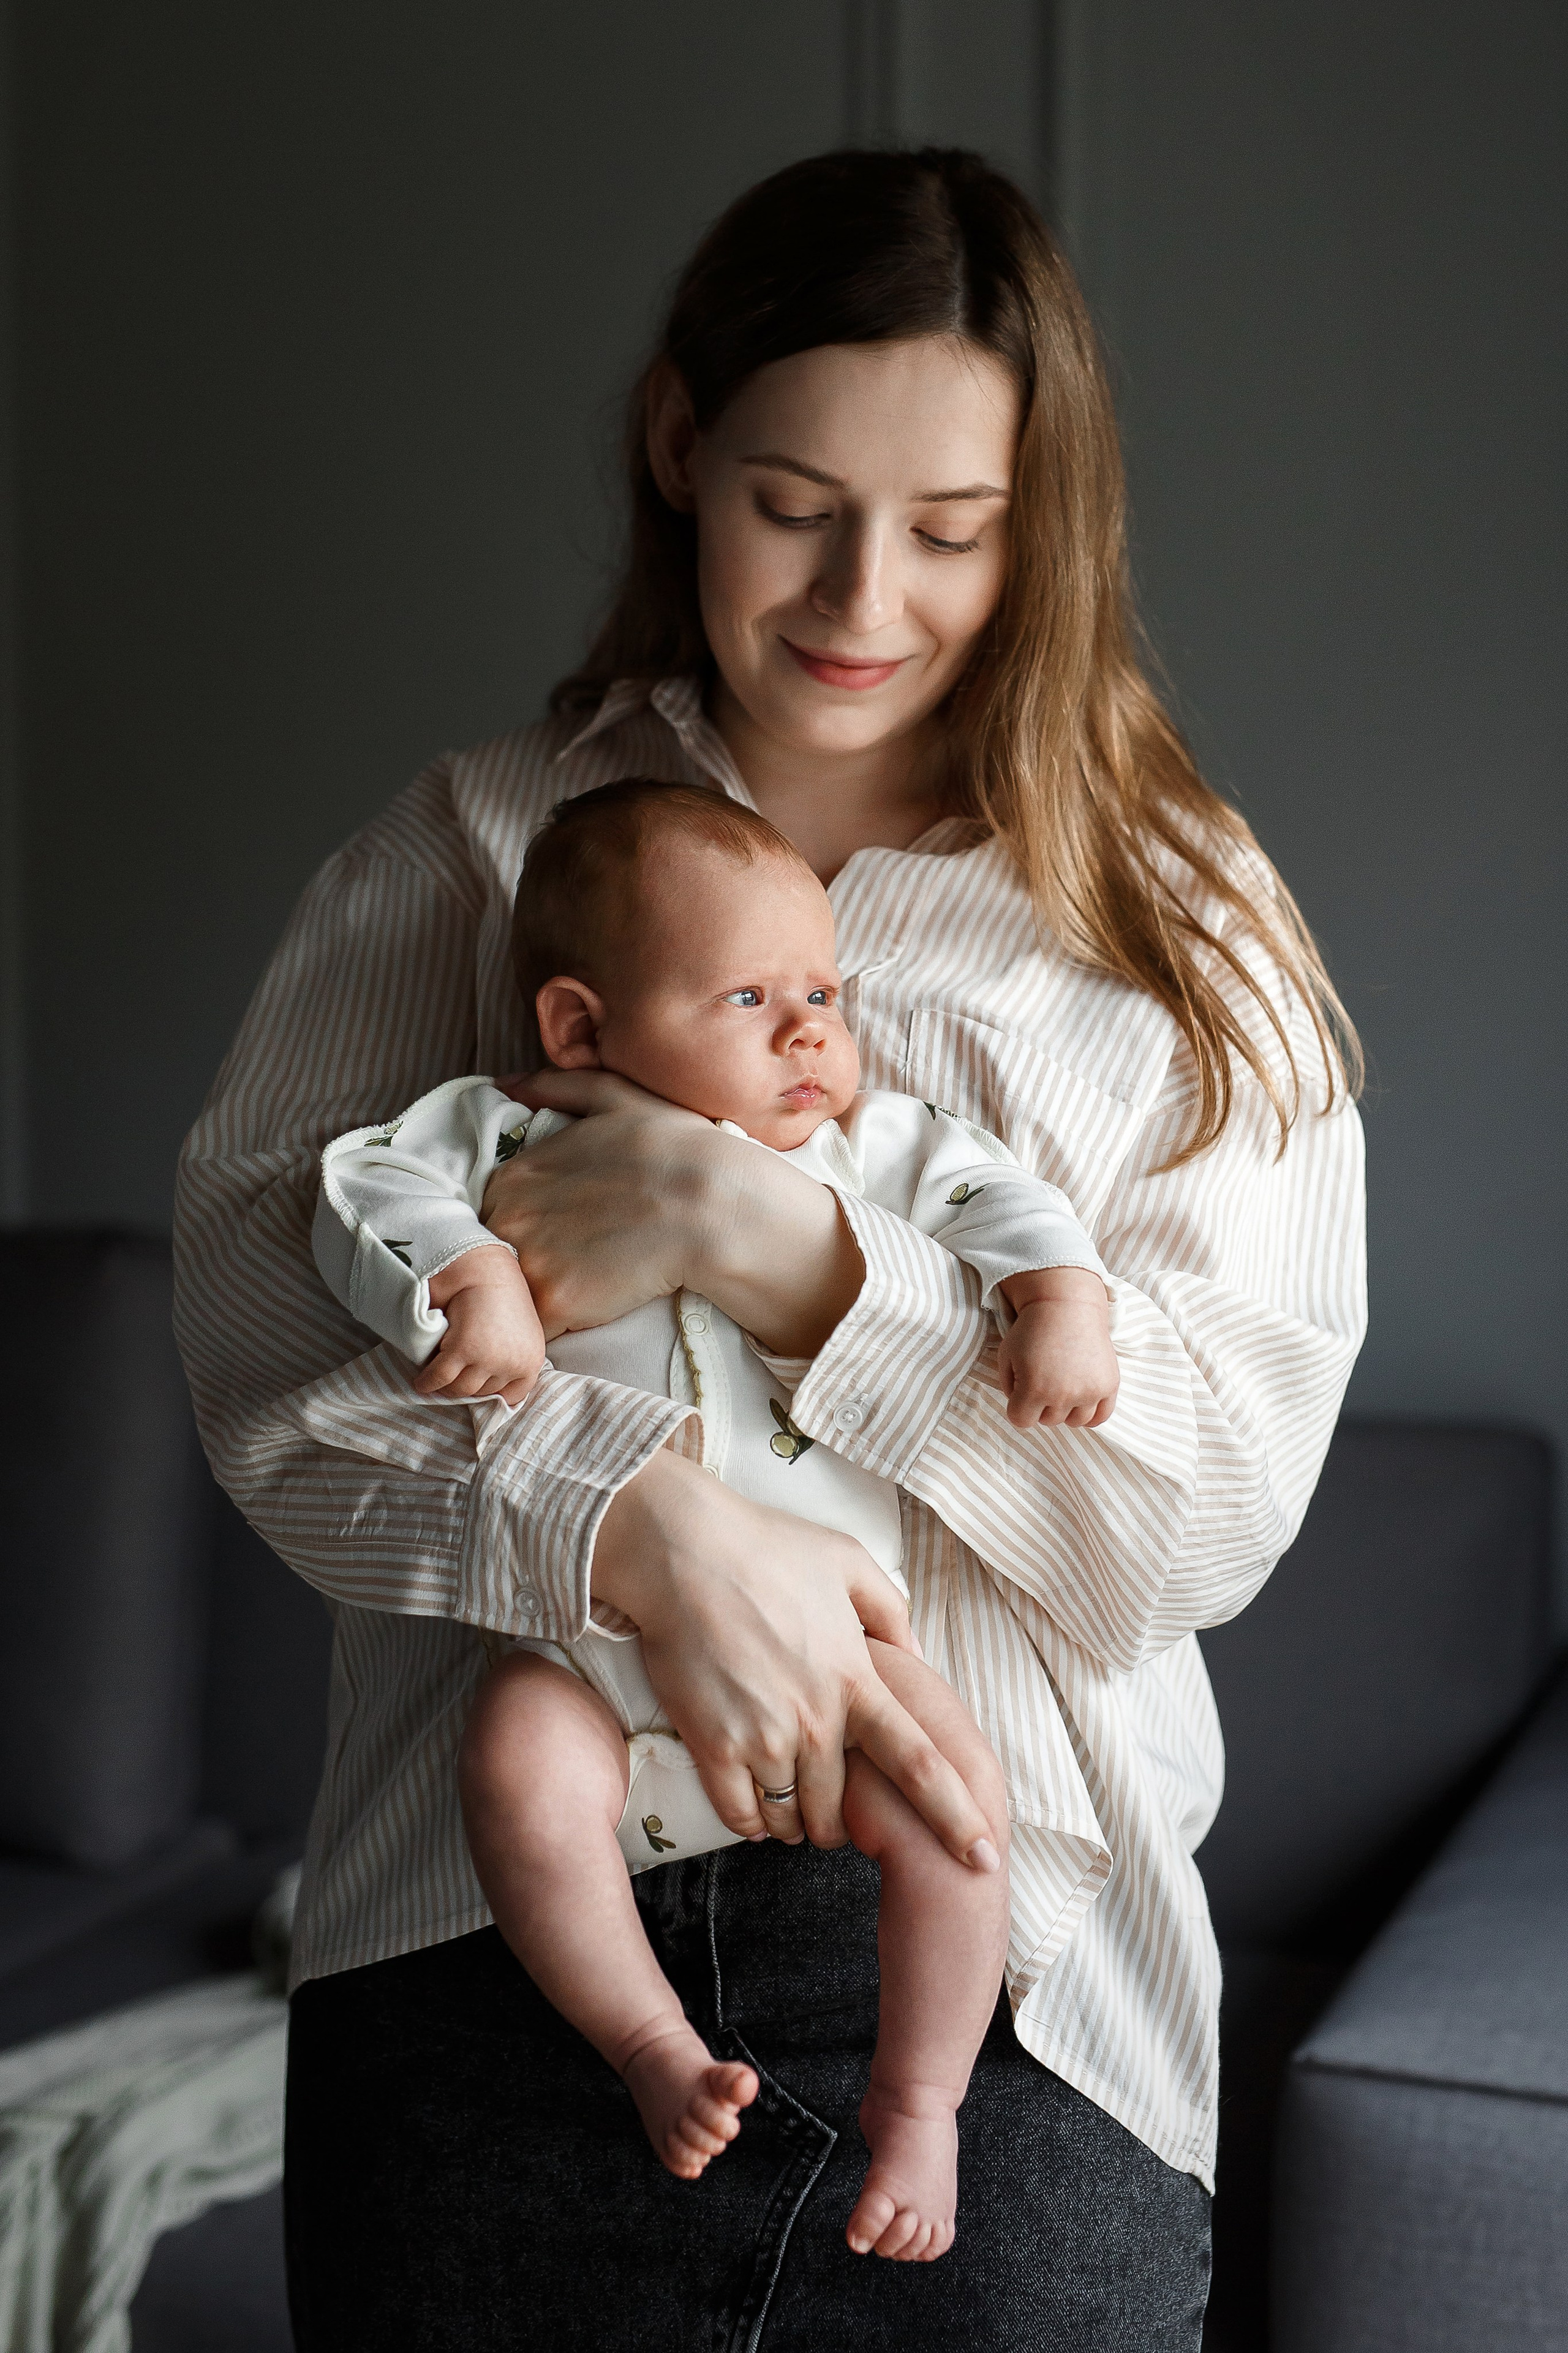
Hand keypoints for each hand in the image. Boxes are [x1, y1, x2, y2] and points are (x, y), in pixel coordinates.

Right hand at [414, 1246, 545, 1407]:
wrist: (484, 1270)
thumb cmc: (498, 1298)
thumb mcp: (517, 1334)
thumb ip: (509, 1359)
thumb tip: (484, 1389)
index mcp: (531, 1360)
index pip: (511, 1396)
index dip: (489, 1393)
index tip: (473, 1387)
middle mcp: (514, 1363)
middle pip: (481, 1393)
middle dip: (464, 1385)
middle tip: (449, 1375)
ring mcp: (489, 1359)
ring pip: (460, 1389)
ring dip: (445, 1385)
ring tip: (436, 1376)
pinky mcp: (464, 1350)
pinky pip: (440, 1377)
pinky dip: (427, 1381)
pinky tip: (421, 1381)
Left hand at [482, 1068, 862, 1352]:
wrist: (716, 1206)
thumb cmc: (676, 1149)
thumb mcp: (615, 1097)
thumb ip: (557, 1086)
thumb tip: (507, 1084)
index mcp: (514, 1173)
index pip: (495, 1214)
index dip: (530, 1228)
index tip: (565, 1234)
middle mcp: (508, 1215)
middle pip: (497, 1255)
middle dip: (527, 1264)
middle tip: (578, 1266)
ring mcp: (529, 1261)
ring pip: (513, 1295)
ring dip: (537, 1299)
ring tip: (584, 1293)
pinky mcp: (555, 1303)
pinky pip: (534, 1329)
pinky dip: (552, 1330)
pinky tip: (585, 1318)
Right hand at [593, 1448, 997, 1868]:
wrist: (682, 1553)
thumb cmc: (767, 1548)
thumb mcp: (850, 1563)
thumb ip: (892, 1613)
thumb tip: (917, 1660)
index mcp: (857, 1680)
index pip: (920, 1764)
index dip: (956, 1817)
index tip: (983, 1858)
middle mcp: (816, 1719)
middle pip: (840, 1810)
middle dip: (840, 1826)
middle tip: (831, 1816)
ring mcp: (763, 1736)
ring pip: (790, 1819)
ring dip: (794, 1826)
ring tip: (787, 1811)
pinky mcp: (713, 1745)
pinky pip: (739, 1815)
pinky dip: (750, 1823)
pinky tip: (752, 1811)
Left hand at [996, 1267, 1118, 1429]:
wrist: (1067, 1305)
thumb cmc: (1032, 1329)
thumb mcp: (1006, 1355)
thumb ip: (1008, 1387)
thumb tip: (1022, 1407)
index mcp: (1034, 1388)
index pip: (1021, 1420)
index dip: (1018, 1405)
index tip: (1021, 1388)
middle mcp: (1063, 1394)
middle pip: (1048, 1421)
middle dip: (1041, 1404)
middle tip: (1045, 1377)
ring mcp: (1089, 1391)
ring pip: (1074, 1422)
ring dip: (1066, 1409)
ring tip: (1063, 1385)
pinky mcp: (1109, 1385)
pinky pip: (1101, 1417)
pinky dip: (1091, 1413)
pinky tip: (1082, 1400)